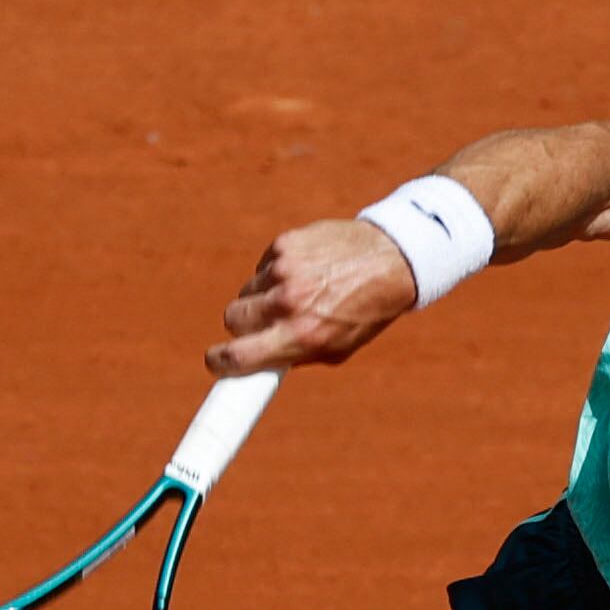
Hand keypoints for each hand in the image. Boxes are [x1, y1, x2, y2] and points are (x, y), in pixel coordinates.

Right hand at [206, 219, 417, 375]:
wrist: (393, 260)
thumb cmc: (365, 313)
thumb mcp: (337, 348)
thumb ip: (296, 357)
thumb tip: (256, 365)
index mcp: (302, 336)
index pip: (239, 356)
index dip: (219, 363)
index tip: (216, 362)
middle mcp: (289, 303)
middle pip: (232, 318)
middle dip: (242, 325)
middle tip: (263, 324)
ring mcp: (284, 270)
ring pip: (246, 291)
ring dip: (262, 296)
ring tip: (298, 293)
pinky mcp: (284, 244)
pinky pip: (262, 266)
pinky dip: (275, 271)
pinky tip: (304, 271)